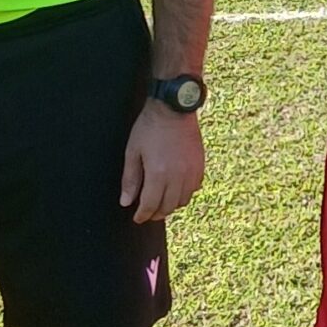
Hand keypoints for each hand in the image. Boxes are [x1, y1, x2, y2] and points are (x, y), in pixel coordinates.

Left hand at [120, 100, 203, 223]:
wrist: (174, 108)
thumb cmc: (150, 128)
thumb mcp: (133, 152)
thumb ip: (130, 179)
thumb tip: (126, 202)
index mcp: (158, 174)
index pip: (150, 205)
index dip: (142, 215)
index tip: (137, 218)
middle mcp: (178, 176)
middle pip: (168, 206)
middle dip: (156, 213)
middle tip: (148, 213)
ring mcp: (191, 171)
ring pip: (183, 200)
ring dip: (171, 205)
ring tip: (161, 202)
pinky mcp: (200, 165)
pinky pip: (194, 188)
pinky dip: (185, 193)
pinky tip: (176, 189)